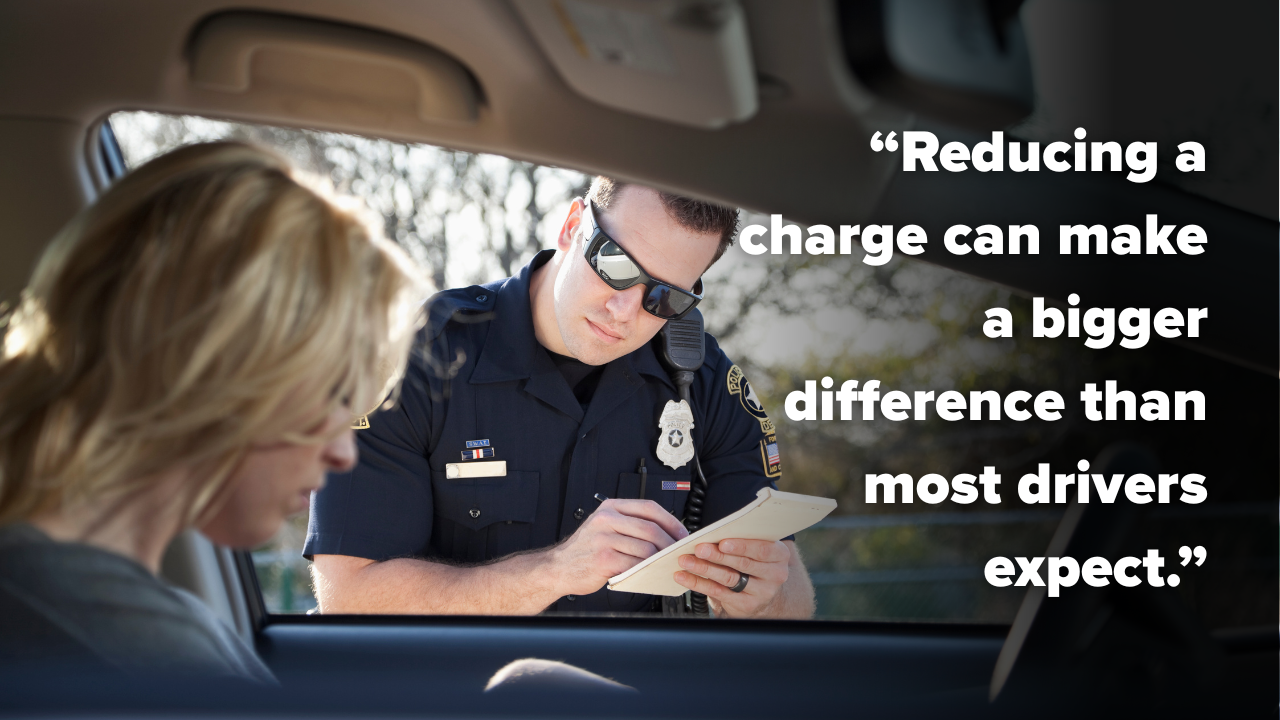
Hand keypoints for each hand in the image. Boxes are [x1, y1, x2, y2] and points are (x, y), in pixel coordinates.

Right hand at [548, 499, 688, 595]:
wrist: (559, 567)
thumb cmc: (585, 549)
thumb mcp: (604, 526)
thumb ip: (630, 524)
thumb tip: (666, 531)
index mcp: (610, 508)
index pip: (649, 508)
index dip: (671, 521)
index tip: (681, 533)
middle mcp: (606, 520)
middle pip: (650, 529)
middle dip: (670, 542)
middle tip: (677, 552)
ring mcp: (604, 540)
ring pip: (645, 548)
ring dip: (660, 558)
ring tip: (664, 563)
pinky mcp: (604, 560)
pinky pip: (635, 564)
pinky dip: (646, 569)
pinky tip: (648, 572)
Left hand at [673, 539, 790, 617]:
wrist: (764, 593)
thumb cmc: (756, 562)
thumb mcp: (758, 550)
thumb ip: (743, 541)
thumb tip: (713, 533)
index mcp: (779, 555)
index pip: (762, 550)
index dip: (741, 546)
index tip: (722, 542)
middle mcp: (774, 575)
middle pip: (743, 564)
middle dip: (717, 555)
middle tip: (699, 549)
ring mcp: (761, 592)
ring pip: (729, 578)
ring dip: (704, 568)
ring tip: (686, 561)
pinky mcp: (746, 605)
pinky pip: (718, 592)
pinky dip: (698, 583)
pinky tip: (684, 576)